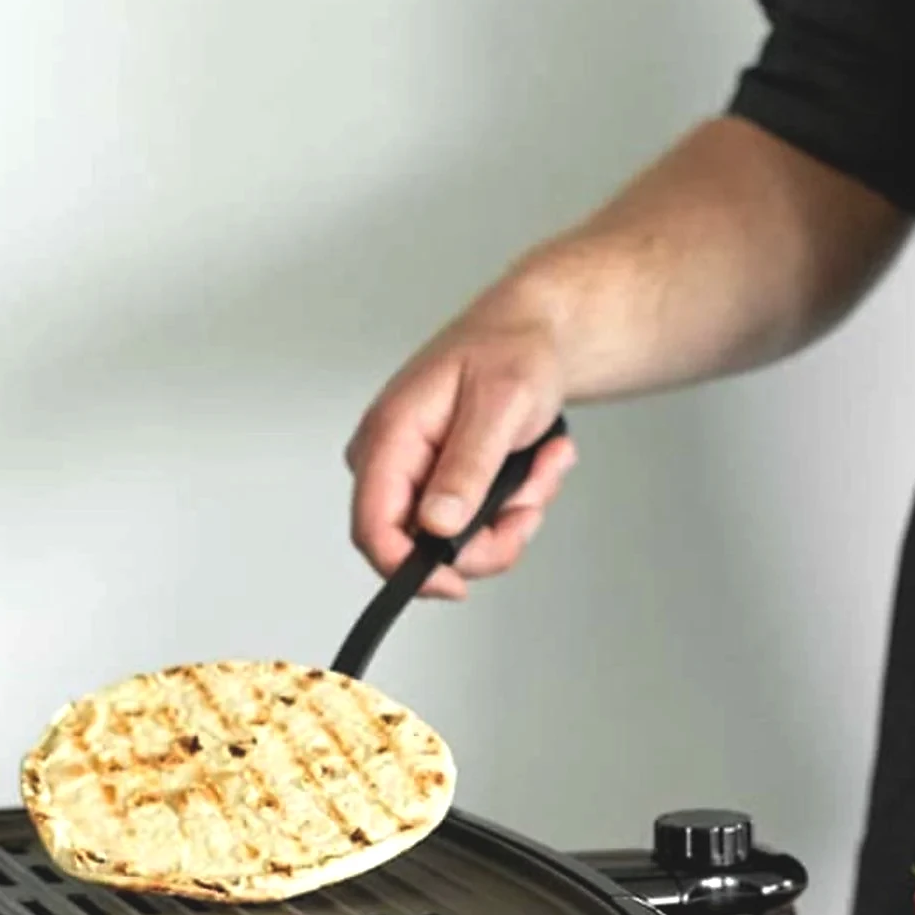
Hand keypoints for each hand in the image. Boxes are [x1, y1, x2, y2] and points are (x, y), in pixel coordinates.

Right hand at [345, 301, 577, 599]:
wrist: (534, 330)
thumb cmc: (513, 348)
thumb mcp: (500, 404)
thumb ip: (467, 467)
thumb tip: (436, 525)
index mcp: (390, 436)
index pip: (373, 528)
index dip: (408, 570)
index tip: (456, 584)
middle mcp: (391, 460)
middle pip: (419, 546)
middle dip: (488, 536)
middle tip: (532, 500)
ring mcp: (413, 474)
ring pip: (453, 542)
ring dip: (510, 518)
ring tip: (541, 468)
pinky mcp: (437, 483)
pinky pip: (470, 526)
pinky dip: (513, 508)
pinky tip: (534, 466)